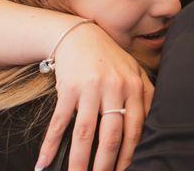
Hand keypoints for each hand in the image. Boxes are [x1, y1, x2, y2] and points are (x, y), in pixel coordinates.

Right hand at [35, 24, 153, 170]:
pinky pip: (60, 122)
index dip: (129, 156)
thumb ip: (145, 97)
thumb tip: (149, 131)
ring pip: (85, 134)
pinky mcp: (69, 88)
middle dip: (105, 166)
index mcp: (135, 87)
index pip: (135, 130)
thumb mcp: (134, 73)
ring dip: (79, 162)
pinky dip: (51, 144)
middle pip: (111, 136)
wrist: (80, 36)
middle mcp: (115, 88)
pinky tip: (45, 161)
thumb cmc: (109, 59)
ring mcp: (91, 88)